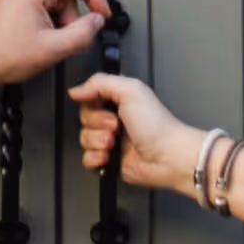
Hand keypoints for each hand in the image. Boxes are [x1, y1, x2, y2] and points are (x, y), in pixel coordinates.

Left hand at [0, 0, 113, 98]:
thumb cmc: (2, 57)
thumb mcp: (54, 49)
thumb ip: (83, 33)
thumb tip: (96, 22)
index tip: (101, 12)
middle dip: (71, 18)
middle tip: (66, 39)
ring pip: (52, 2)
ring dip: (58, 23)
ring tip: (47, 43)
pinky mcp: (9, 4)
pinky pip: (38, 7)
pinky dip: (45, 24)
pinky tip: (37, 41)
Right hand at [72, 68, 193, 191]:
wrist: (168, 156)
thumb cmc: (157, 126)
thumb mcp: (130, 90)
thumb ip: (100, 83)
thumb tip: (76, 89)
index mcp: (118, 100)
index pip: (89, 97)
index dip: (91, 103)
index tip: (104, 106)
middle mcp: (114, 119)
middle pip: (84, 119)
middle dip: (97, 124)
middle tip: (115, 125)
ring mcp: (111, 140)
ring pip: (84, 139)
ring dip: (97, 141)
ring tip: (115, 142)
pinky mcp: (109, 160)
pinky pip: (87, 159)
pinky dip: (95, 158)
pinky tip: (108, 156)